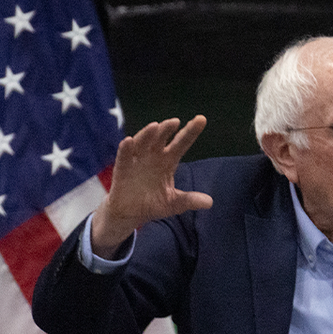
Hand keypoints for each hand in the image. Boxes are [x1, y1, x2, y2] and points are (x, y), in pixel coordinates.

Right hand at [91, 115, 213, 257]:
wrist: (130, 214)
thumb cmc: (152, 203)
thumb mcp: (173, 203)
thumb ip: (189, 200)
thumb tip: (209, 203)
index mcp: (168, 161)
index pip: (181, 143)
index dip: (191, 131)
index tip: (201, 119)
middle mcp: (154, 155)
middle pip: (161, 138)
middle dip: (167, 129)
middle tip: (175, 122)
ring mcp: (138, 159)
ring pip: (143, 142)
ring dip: (148, 134)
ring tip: (156, 126)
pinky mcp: (123, 167)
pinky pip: (124, 156)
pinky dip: (126, 148)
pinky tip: (129, 141)